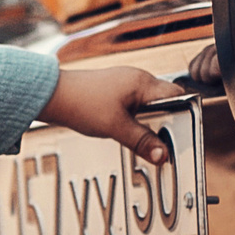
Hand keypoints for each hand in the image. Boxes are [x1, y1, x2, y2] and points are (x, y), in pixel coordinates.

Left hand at [39, 65, 184, 164]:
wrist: (51, 96)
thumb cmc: (81, 103)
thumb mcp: (115, 127)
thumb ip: (141, 141)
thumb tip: (163, 155)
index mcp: (142, 82)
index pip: (178, 95)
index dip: (183, 115)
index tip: (181, 136)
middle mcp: (136, 80)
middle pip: (165, 102)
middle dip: (166, 123)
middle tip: (164, 143)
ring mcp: (124, 85)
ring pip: (149, 106)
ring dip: (149, 123)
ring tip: (147, 141)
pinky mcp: (114, 93)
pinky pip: (134, 108)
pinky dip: (135, 121)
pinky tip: (129, 133)